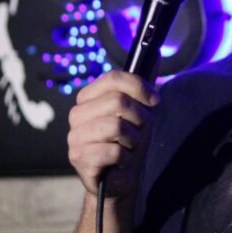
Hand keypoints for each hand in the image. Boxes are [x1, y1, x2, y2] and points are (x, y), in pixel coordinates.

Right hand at [66, 70, 158, 200]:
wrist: (122, 179)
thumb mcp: (142, 110)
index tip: (154, 101)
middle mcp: (77, 115)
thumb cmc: (130, 143)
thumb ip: (145, 83)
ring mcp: (75, 137)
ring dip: (133, 140)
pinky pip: (113, 151)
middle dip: (139, 119)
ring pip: (116, 126)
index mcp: (89, 98)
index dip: (139, 87)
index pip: (113, 78)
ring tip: (128, 148)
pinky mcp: (79, 159)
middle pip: (118, 101)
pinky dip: (125, 159)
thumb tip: (156, 52)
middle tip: (138, 132)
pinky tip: (120, 163)